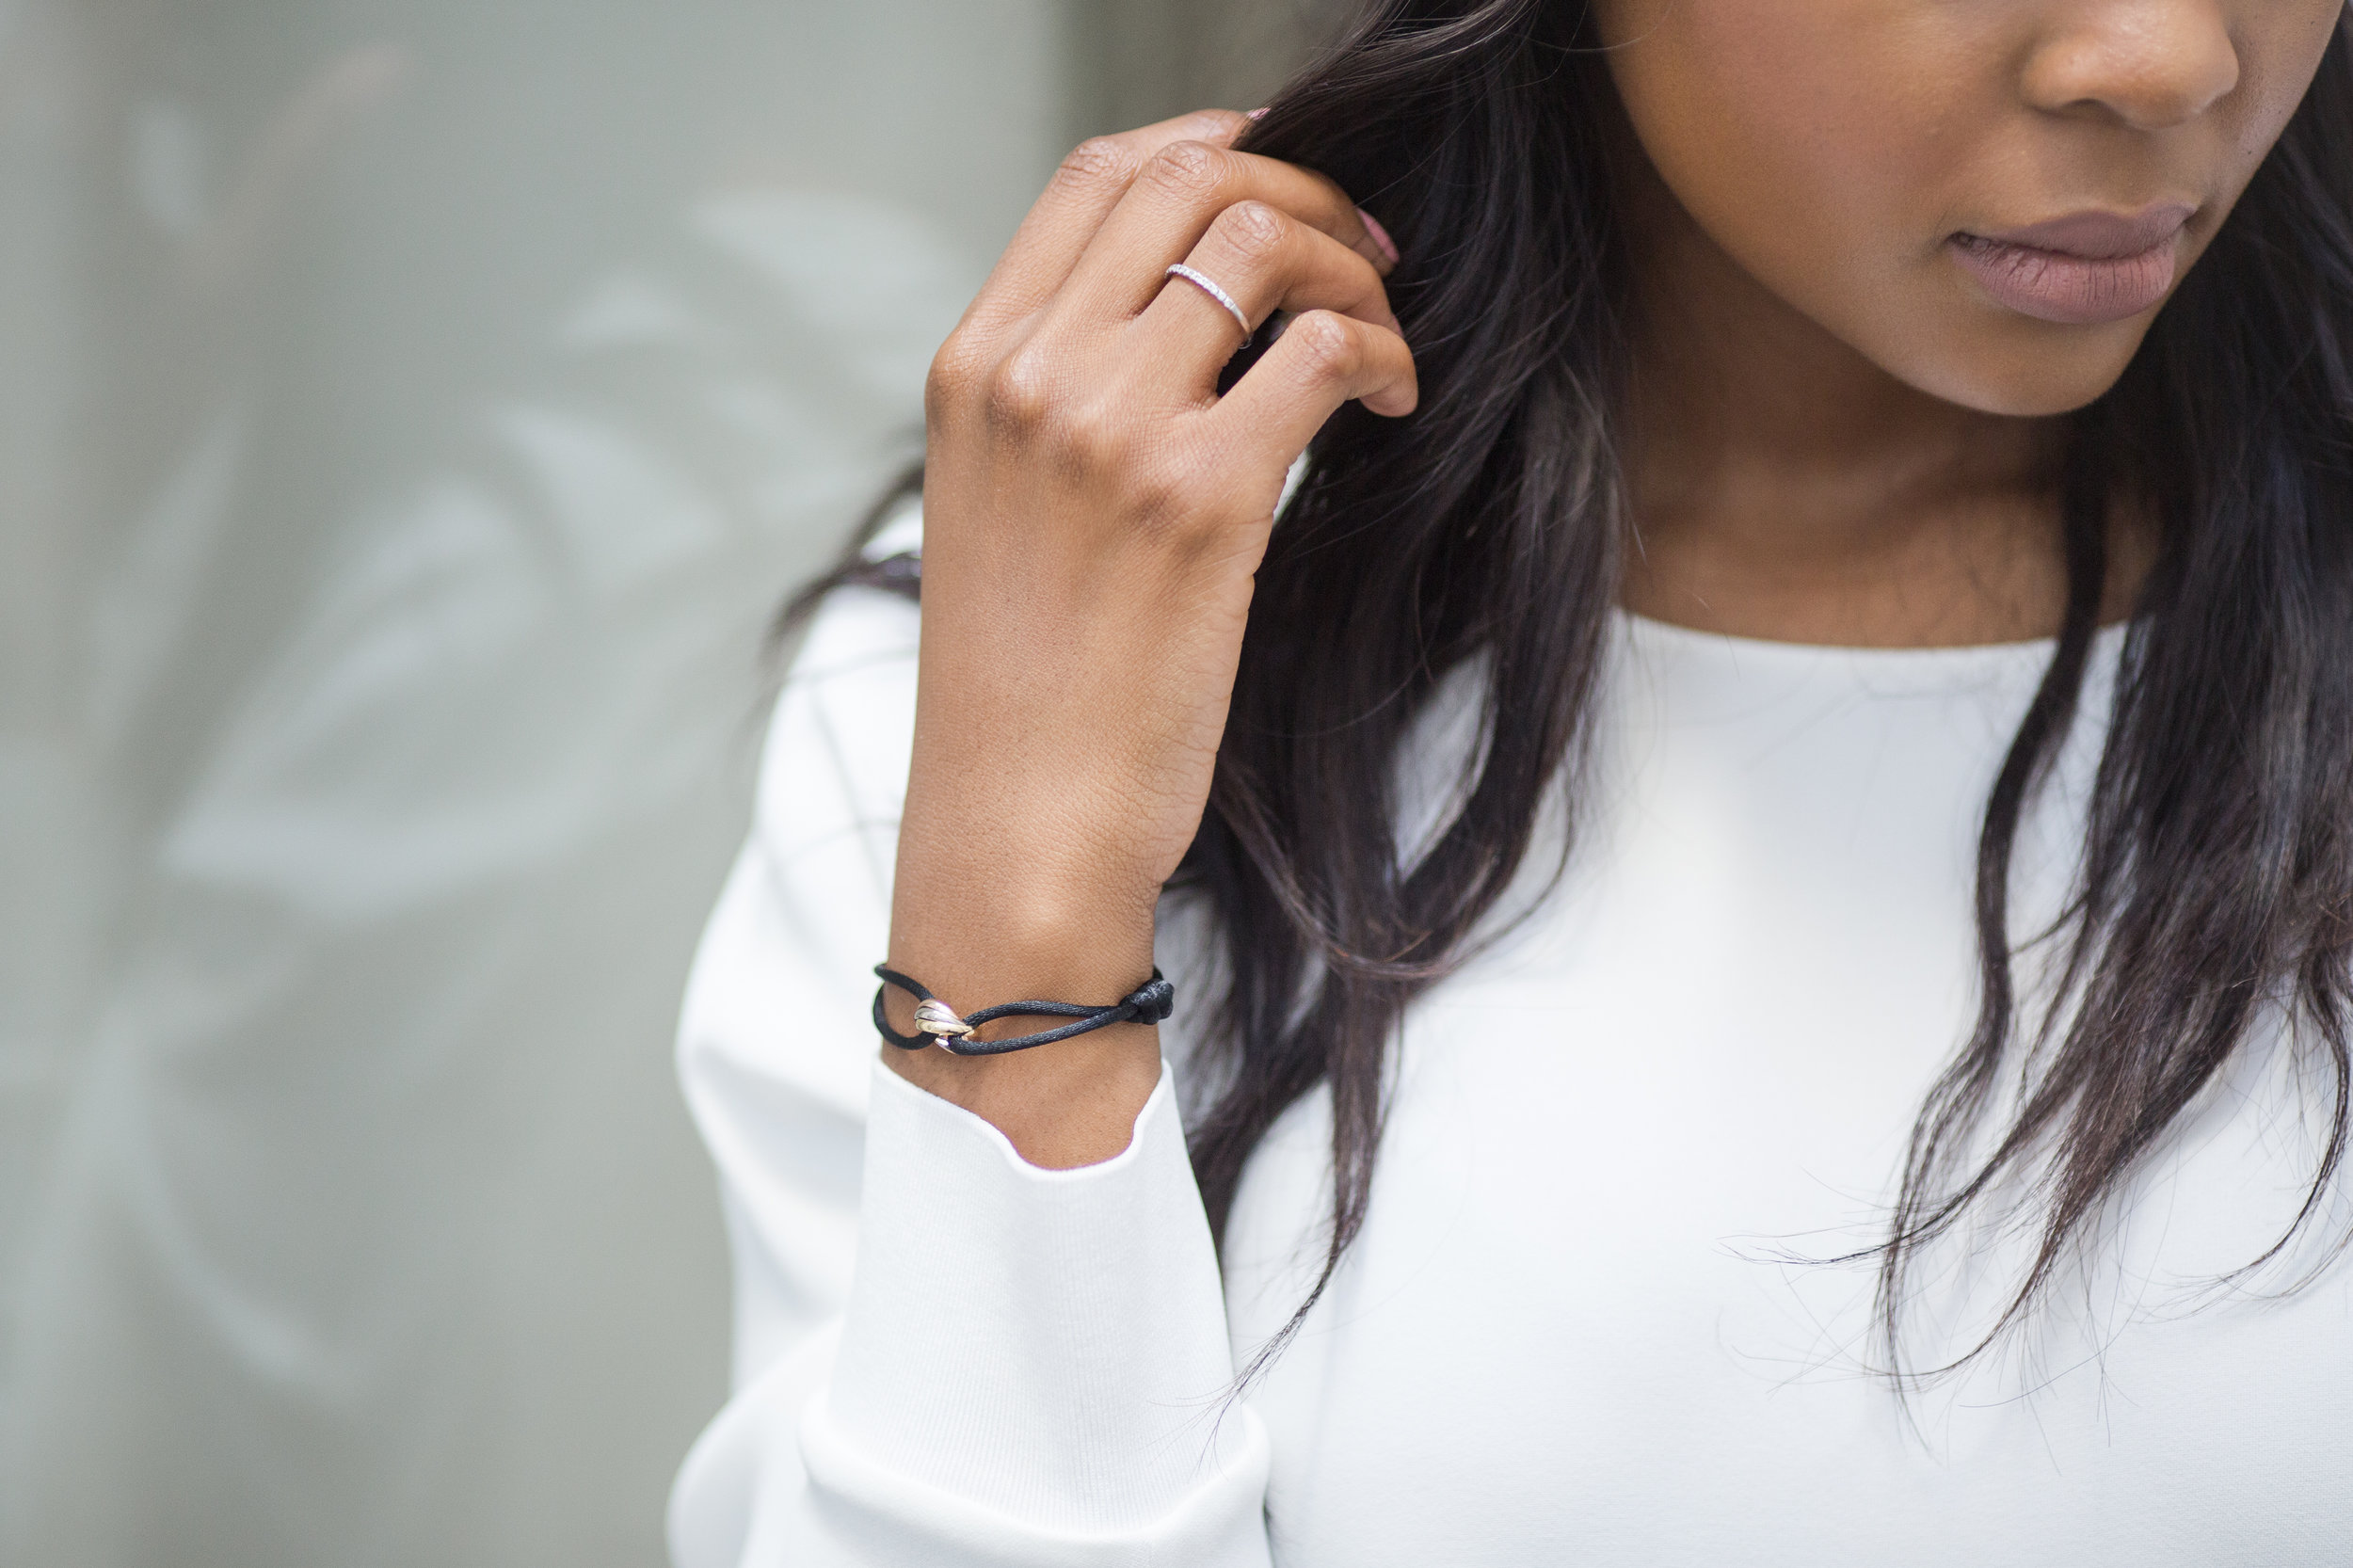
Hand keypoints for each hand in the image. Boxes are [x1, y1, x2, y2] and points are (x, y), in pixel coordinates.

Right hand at [883, 110, 1415, 1166]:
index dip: (1211, 144)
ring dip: (1352, 263)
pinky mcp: (1201, 497)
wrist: (1019, 823)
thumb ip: (1057, 396)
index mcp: (974, 367)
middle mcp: (1032, 375)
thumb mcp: (997, 511)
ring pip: (1263, 241)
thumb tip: (1179, 313)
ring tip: (1383, 333)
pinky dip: (1383, 354)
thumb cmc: (1022, 688)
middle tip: (1365, 249)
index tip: (1281, 176)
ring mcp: (1111, 427)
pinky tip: (1393, 403)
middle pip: (1189, 180)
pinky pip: (1323, 352)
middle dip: (1305, 186)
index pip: (1095, 176)